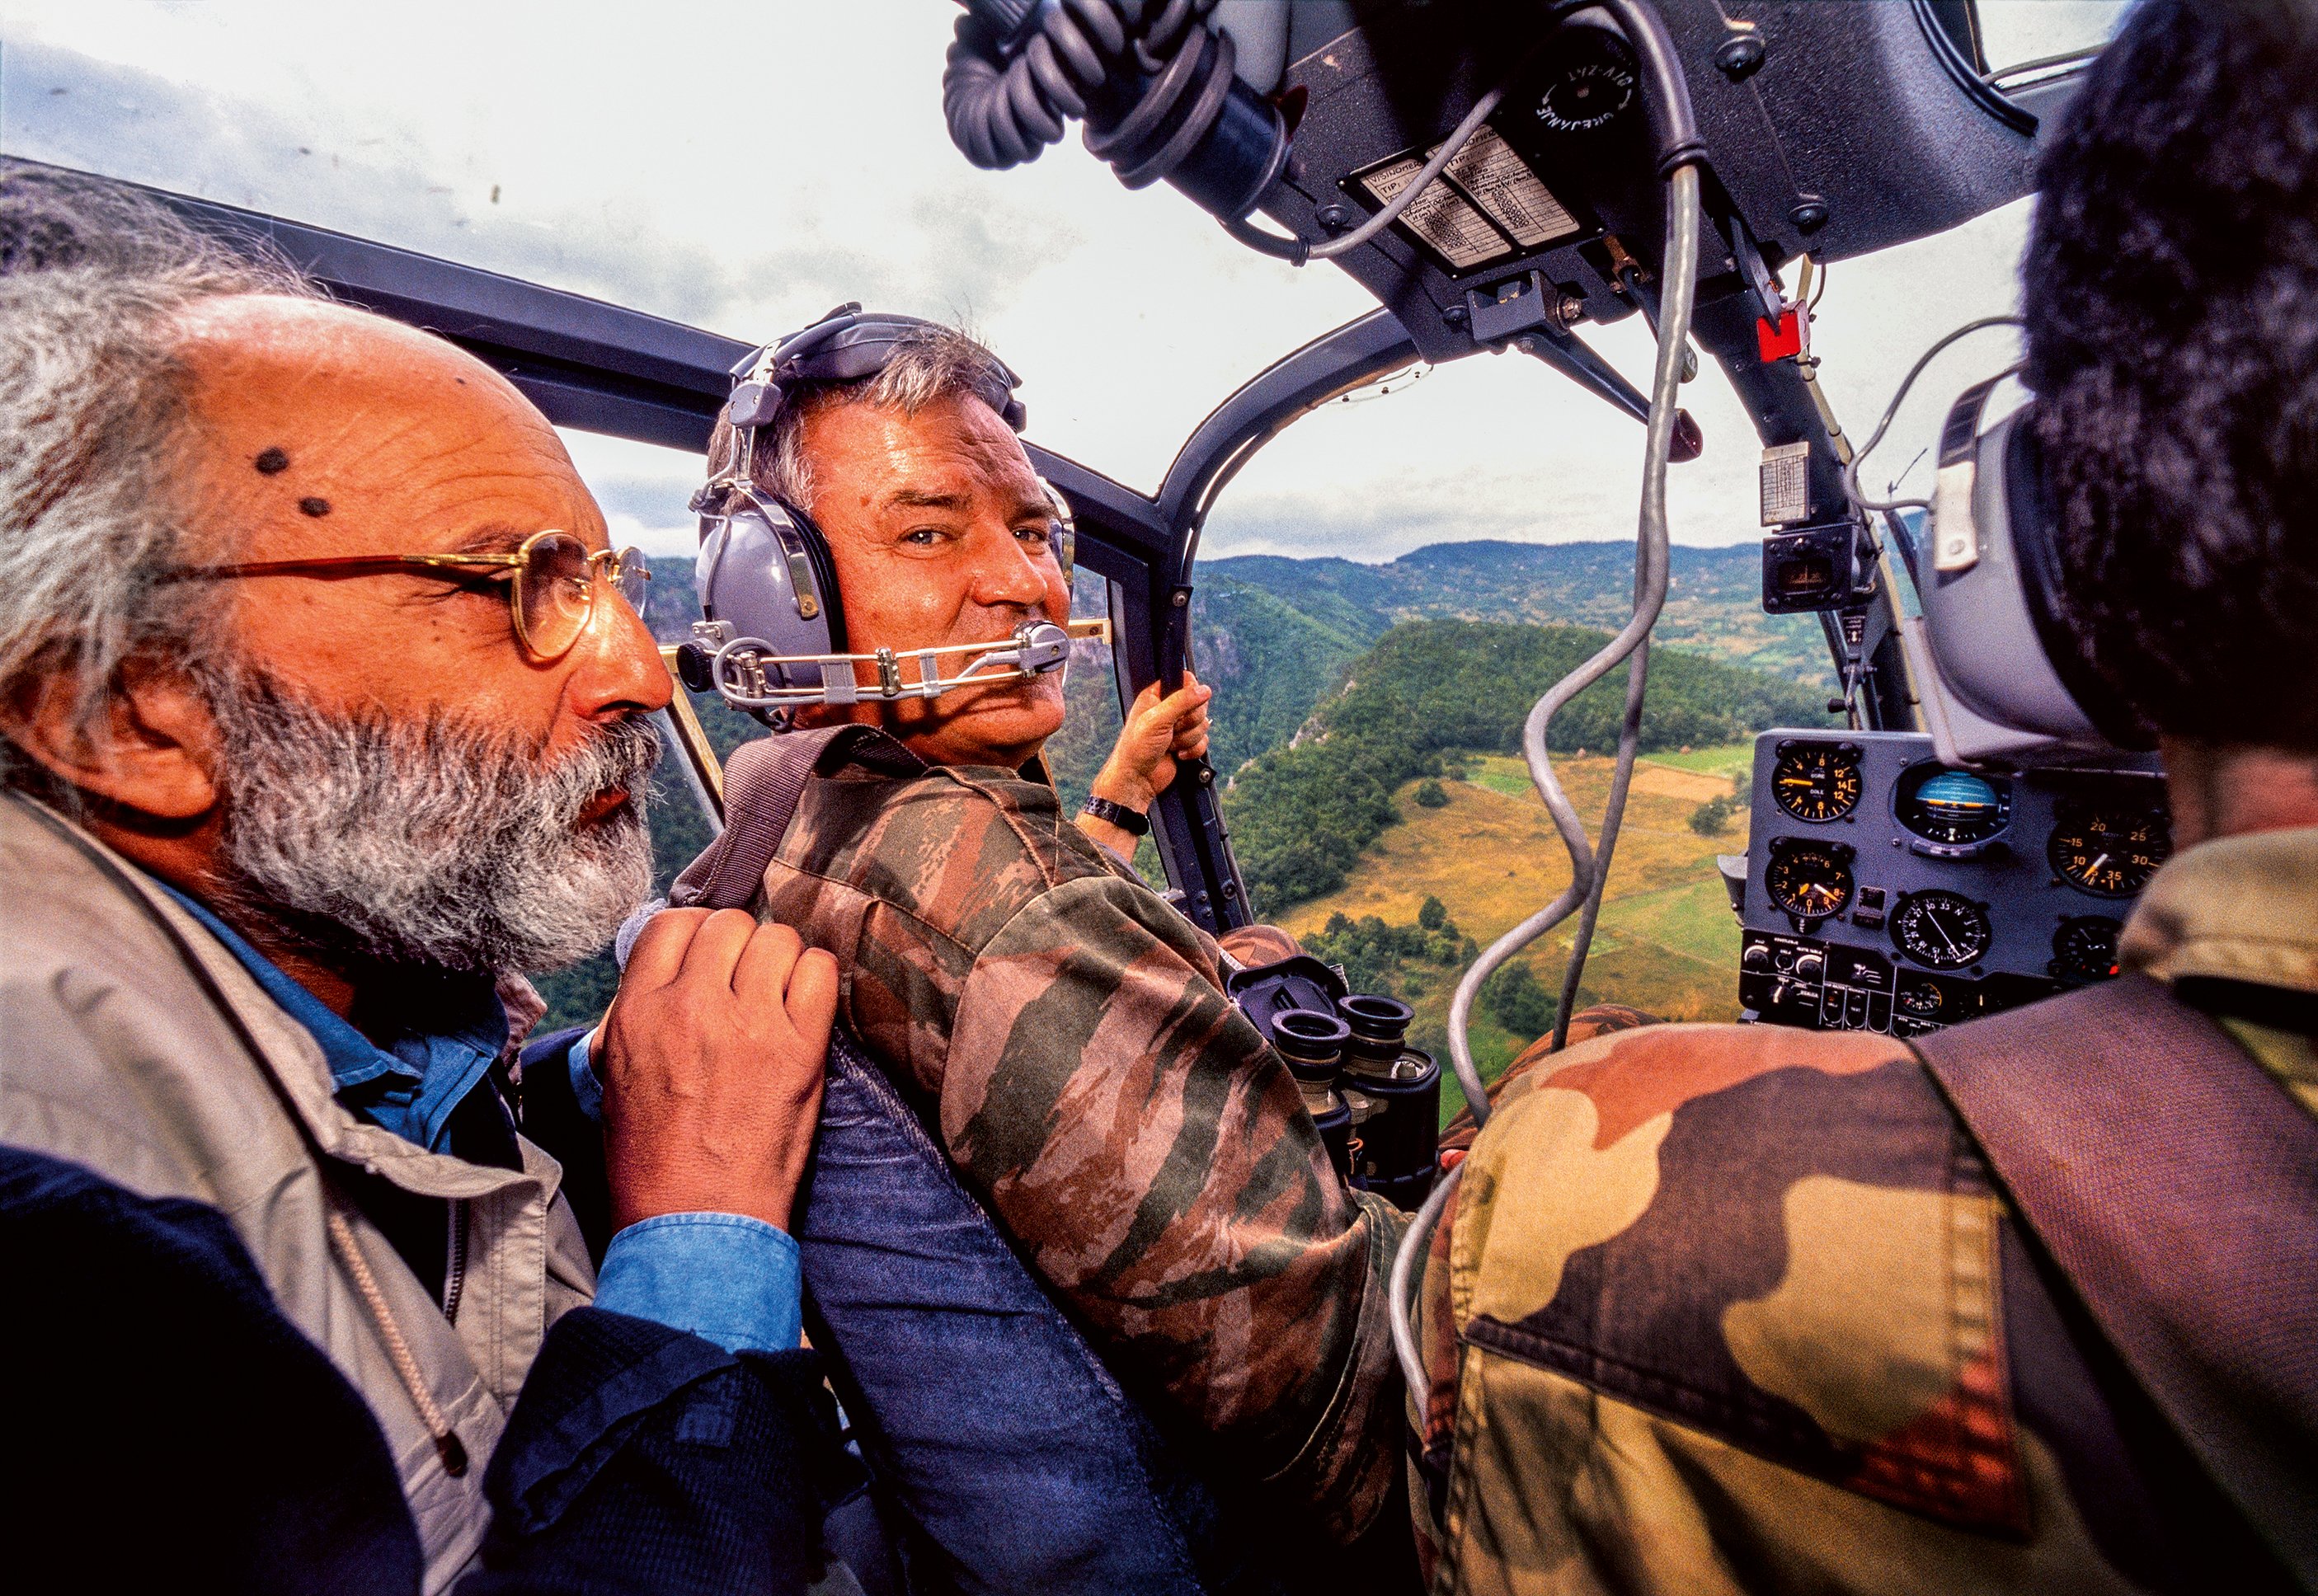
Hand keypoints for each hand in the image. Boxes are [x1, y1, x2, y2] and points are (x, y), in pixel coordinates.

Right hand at [597, 909, 837, 1233]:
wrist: (696, 1217)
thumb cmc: (652, 1157)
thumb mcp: (617, 1074)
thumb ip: (640, 1014)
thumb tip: (670, 972)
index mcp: (640, 1011)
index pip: (672, 923)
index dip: (696, 933)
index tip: (708, 956)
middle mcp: (693, 1005)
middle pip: (731, 923)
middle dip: (741, 945)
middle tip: (746, 981)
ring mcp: (750, 1022)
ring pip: (779, 938)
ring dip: (781, 960)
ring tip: (777, 996)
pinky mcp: (800, 1046)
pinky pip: (821, 971)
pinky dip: (817, 979)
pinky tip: (805, 1008)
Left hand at [1091, 669, 1212, 812]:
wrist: (1137, 779)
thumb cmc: (1136, 748)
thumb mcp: (1157, 719)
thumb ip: (1181, 701)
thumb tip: (1204, 690)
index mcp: (1157, 695)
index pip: (1186, 681)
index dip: (1190, 694)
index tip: (1182, 707)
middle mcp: (1169, 709)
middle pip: (1199, 704)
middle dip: (1188, 722)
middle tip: (1171, 729)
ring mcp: (1179, 727)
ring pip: (1203, 724)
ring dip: (1187, 738)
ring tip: (1169, 744)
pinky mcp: (1186, 744)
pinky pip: (1203, 741)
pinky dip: (1192, 750)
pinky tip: (1177, 754)